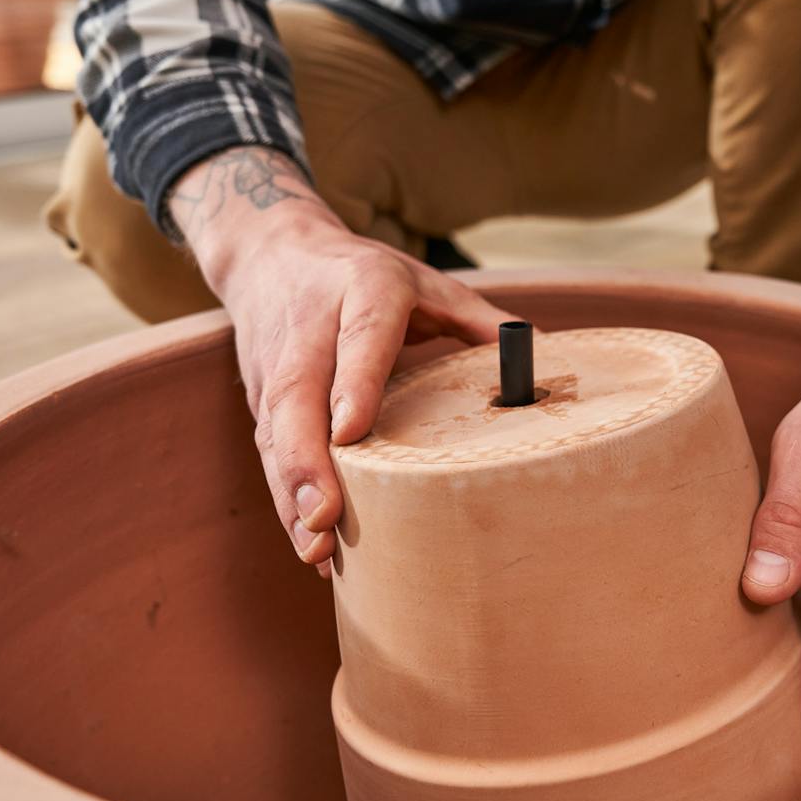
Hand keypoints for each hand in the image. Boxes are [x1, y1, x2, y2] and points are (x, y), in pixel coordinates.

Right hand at [169, 147, 512, 573]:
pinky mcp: (259, 399)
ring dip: (292, 494)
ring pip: (275, 434)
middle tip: (325, 518)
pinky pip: (268, 452)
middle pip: (298, 396)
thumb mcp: (427, 282)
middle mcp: (312, 330)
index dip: (354, 383)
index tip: (351, 431)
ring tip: (316, 548)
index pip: (359, 336)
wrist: (271, 252)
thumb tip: (540, 362)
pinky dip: (285, 500)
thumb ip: (480, 319)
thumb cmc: (363, 275)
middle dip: (307, 462)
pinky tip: (310, 544)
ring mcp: (277, 367)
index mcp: (364, 291)